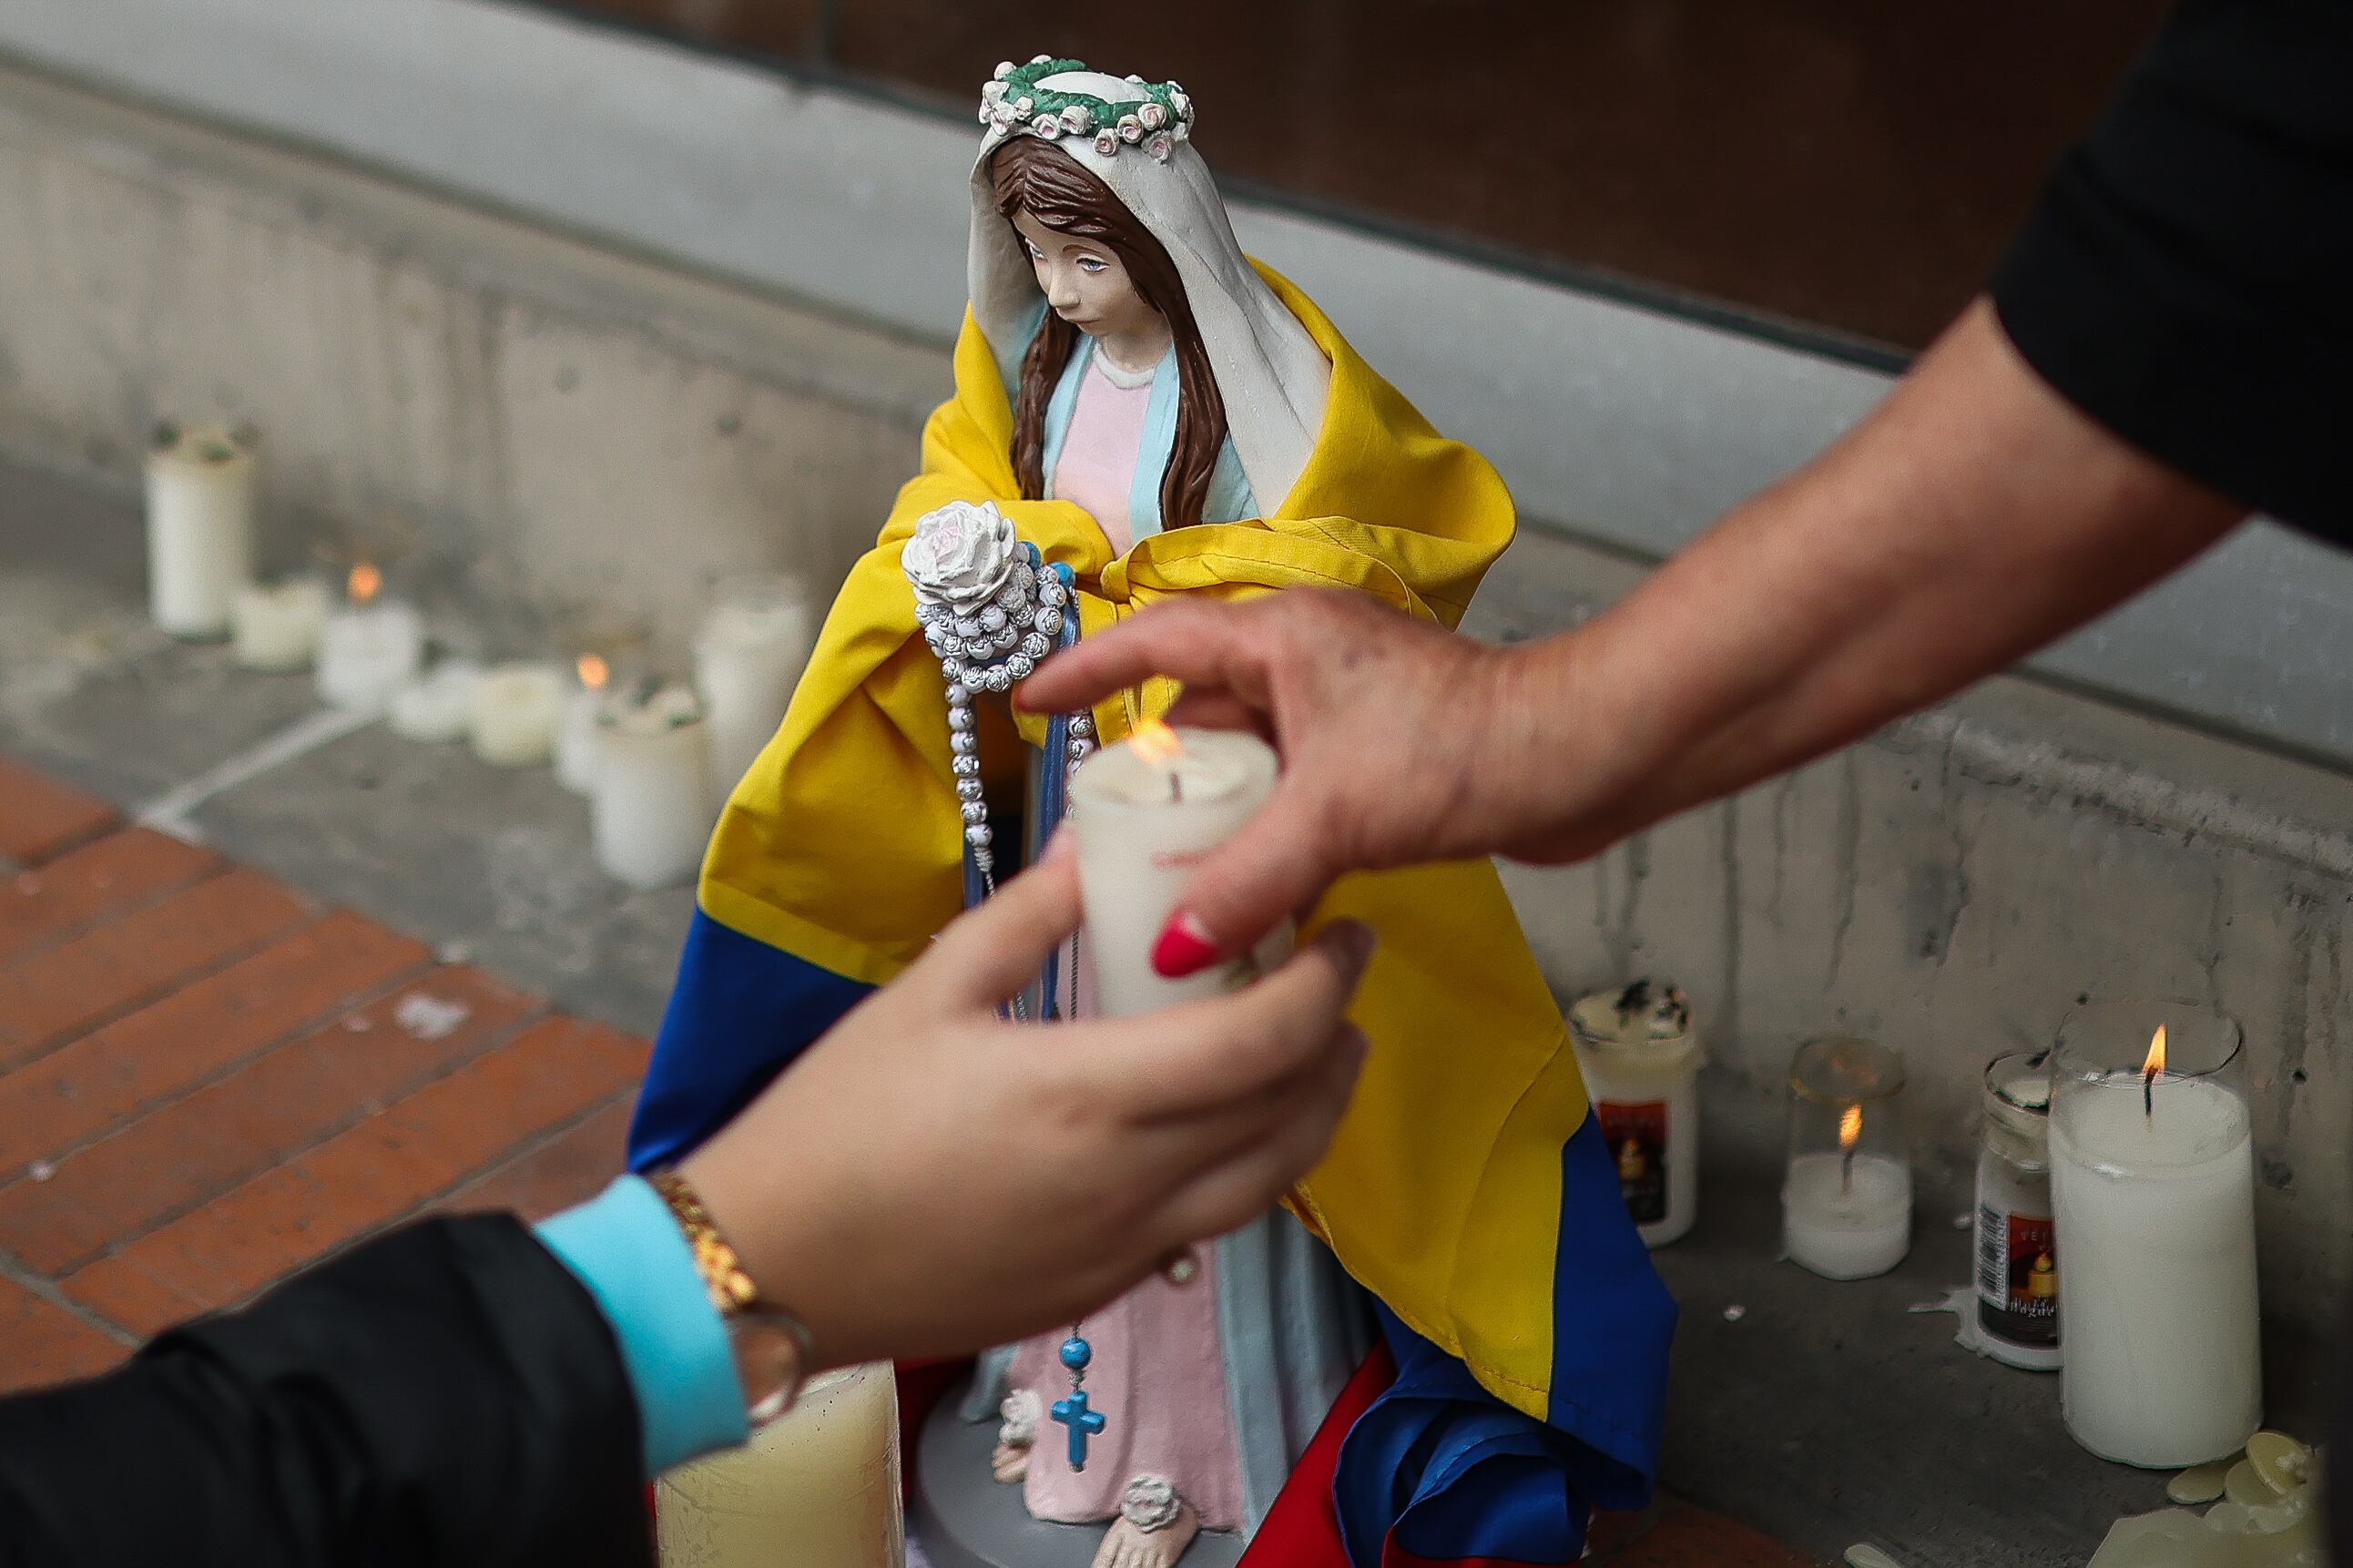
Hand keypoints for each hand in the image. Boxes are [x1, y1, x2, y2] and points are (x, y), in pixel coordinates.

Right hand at [679, 854, 1374, 1367]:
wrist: (773, 1265)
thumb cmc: (837, 1121)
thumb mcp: (930, 992)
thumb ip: (1031, 916)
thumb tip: (1094, 847)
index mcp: (1092, 1094)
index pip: (1265, 1039)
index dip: (1326, 982)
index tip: (1344, 931)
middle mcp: (1131, 1182)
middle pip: (1293, 1115)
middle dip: (1338, 1040)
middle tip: (1339, 979)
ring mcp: (1123, 1248)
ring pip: (1271, 1185)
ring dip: (1315, 1113)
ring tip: (1317, 1053)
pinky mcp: (1101, 1291)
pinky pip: (1212, 1225)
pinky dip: (1252, 1169)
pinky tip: (1227, 1126)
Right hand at [1019, 590, 1550, 975]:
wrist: (1589, 755)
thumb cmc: (1467, 747)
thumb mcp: (1335, 815)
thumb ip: (1247, 881)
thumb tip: (1173, 948)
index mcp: (1281, 637)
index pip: (1157, 640)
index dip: (1090, 670)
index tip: (1034, 701)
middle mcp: (1307, 662)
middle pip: (1201, 709)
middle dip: (1153, 770)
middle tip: (1101, 832)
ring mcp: (1346, 710)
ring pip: (1252, 759)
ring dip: (1215, 813)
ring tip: (1161, 875)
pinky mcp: (1382, 760)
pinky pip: (1297, 794)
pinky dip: (1267, 837)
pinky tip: (1249, 893)